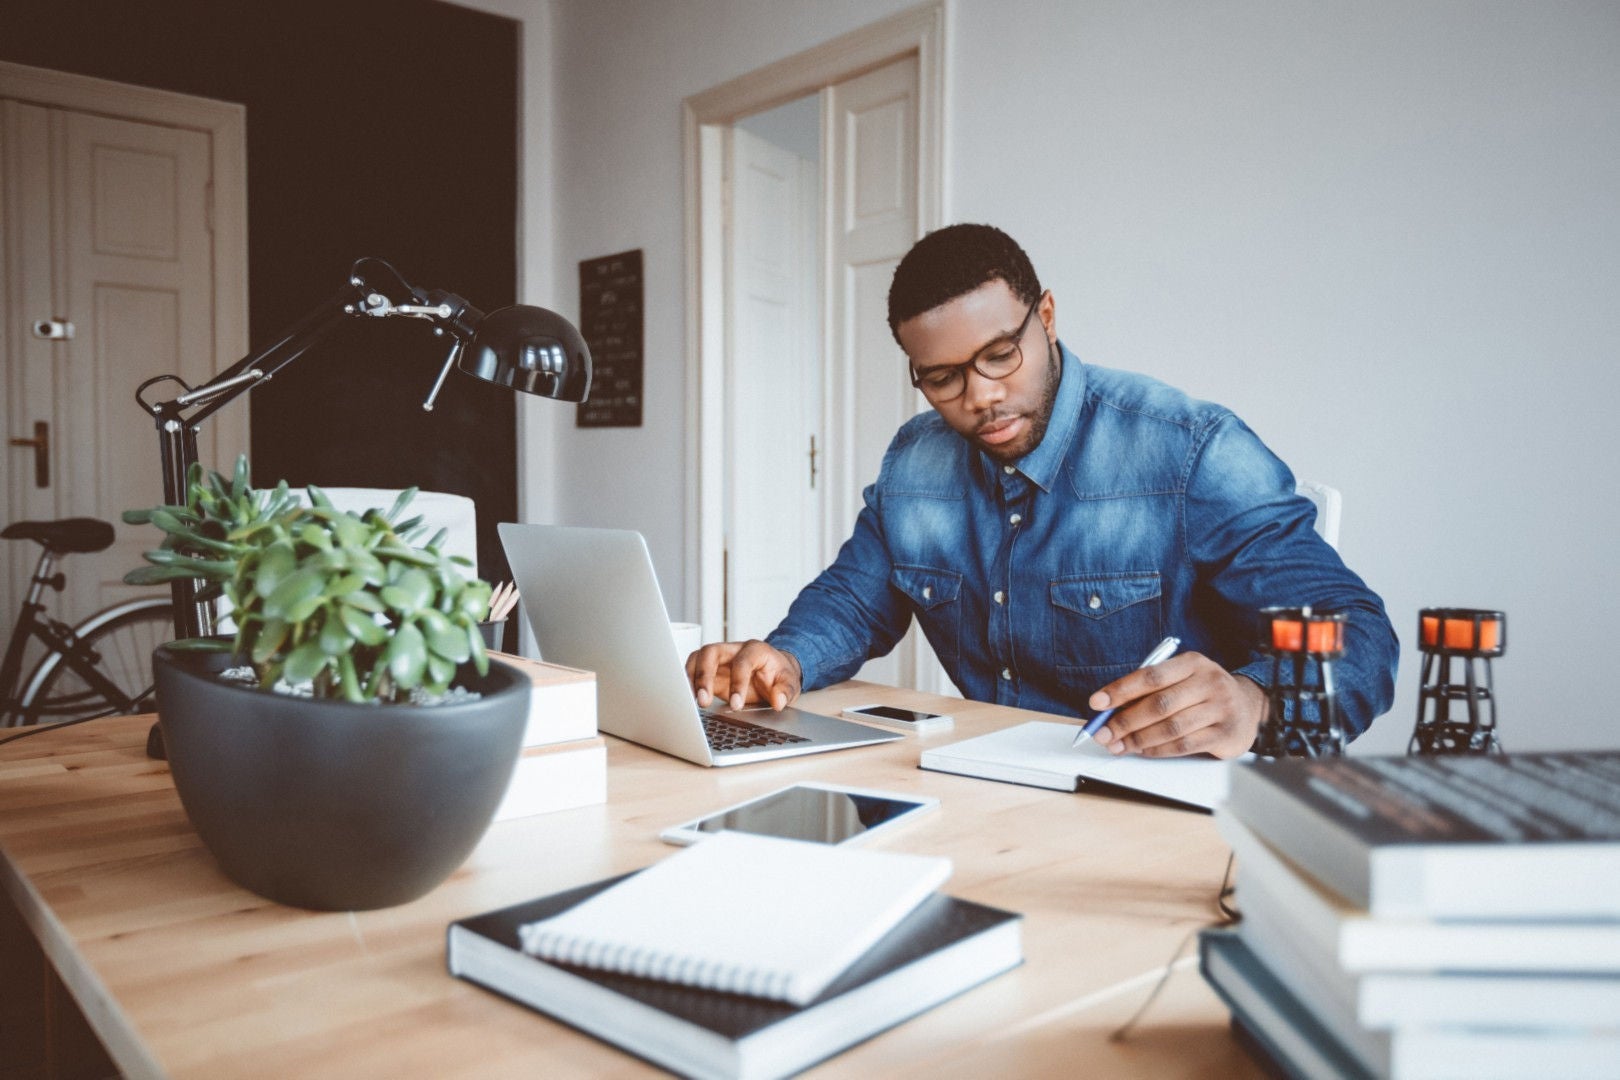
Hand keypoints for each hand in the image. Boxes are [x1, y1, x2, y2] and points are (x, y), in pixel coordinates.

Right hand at [685, 639, 802, 711]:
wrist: (774, 673)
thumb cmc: (780, 676)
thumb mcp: (790, 683)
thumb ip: (785, 691)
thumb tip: (778, 701)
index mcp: (755, 650)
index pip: (742, 662)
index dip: (737, 683)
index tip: (736, 705)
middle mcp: (734, 649)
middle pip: (711, 652)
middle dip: (705, 676)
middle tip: (704, 701)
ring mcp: (720, 658)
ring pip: (698, 657)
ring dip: (692, 679)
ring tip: (693, 701)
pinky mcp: (710, 669)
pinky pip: (694, 669)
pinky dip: (689, 682)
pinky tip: (689, 698)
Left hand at [1087, 652, 1264, 758]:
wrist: (1248, 708)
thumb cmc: (1203, 692)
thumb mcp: (1182, 679)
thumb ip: (1151, 690)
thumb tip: (1110, 709)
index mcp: (1193, 663)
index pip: (1150, 675)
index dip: (1121, 689)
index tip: (1097, 702)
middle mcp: (1209, 682)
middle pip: (1159, 704)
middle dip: (1124, 721)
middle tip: (1103, 733)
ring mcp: (1220, 708)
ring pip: (1170, 728)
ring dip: (1138, 739)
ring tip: (1118, 745)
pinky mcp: (1224, 734)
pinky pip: (1183, 745)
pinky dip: (1158, 750)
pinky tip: (1143, 750)